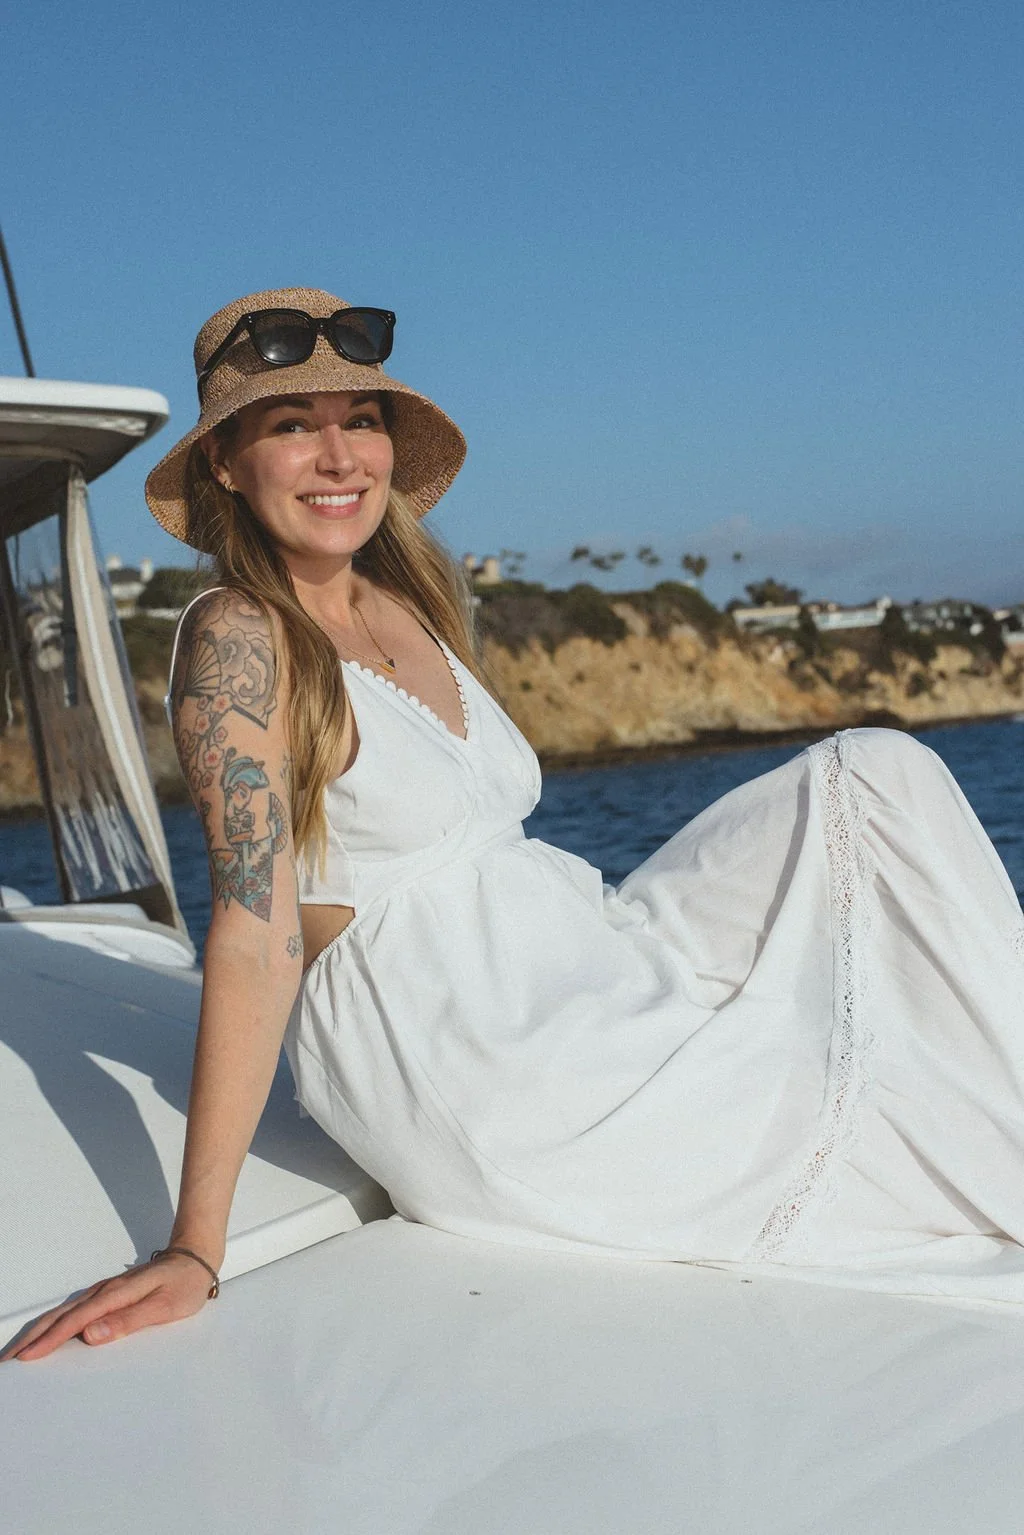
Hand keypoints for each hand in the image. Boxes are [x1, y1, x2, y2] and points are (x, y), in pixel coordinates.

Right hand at [1, 1252, 214, 1362]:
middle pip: (59, 1317)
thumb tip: (91, 1335)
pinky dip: (53, 1326)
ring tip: (18, 1353)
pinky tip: (46, 1337)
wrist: (194, 1258)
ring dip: (38, 1332)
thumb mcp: (164, 1307)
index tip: (27, 1359)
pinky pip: (72, 1312)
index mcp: (115, 1295)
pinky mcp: (105, 1296)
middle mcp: (103, 1293)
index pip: (74, 1321)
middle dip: (31, 1338)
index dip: (49, 1341)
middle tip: (8, 1361)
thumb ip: (128, 1321)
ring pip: (62, 1314)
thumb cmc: (183, 1284)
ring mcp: (102, 1293)